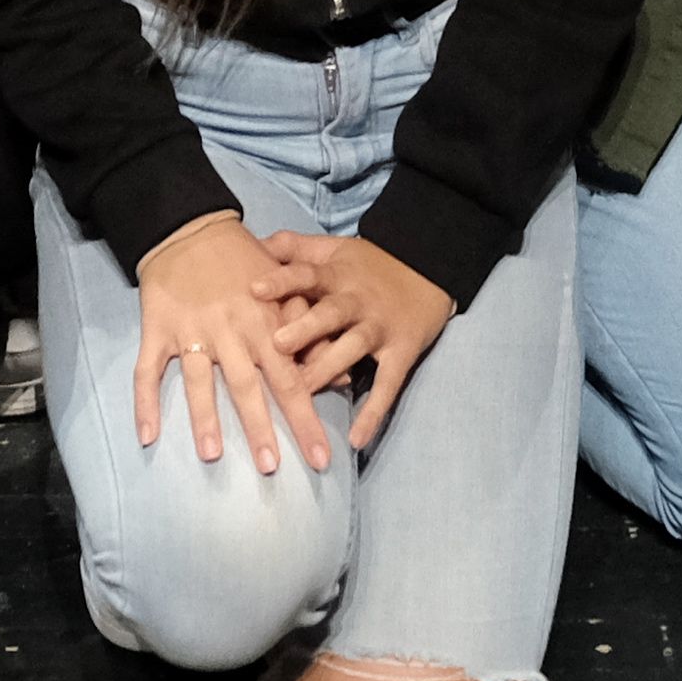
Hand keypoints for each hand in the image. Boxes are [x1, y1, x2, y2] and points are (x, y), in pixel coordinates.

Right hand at [128, 211, 329, 472]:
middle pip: (247, 386)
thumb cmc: (246, 262)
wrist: (192, 227)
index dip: (306, 420)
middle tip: (271, 468)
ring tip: (211, 455)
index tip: (322, 458)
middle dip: (260, 428)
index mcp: (265, 326)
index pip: (291, 380)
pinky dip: (144, 402)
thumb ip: (313, 334)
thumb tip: (345, 377)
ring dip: (204, 417)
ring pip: (198, 381)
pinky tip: (147, 435)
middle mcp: (230, 333)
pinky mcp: (158, 329)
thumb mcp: (287, 289)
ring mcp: (192, 332)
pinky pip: (147, 370)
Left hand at [256, 228, 462, 448]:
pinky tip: (357, 440)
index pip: (306, 275)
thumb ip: (294, 246)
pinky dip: (373, 413)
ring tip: (302, 391)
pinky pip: (387, 386)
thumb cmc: (369, 265)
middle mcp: (356, 302)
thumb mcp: (333, 249)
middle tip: (276, 344)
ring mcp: (379, 329)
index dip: (282, 281)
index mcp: (336, 276)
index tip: (253, 288)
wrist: (428, 269)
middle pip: (329, 313)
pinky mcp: (401, 354)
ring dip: (328, 368)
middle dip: (305, 328)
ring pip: (352, 348)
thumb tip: (252, 241)